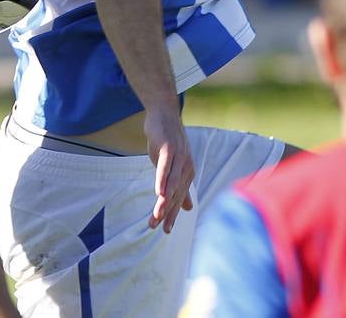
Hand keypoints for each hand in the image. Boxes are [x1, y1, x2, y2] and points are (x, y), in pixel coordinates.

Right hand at [144, 109, 194, 232]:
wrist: (163, 115)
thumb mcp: (173, 166)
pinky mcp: (170, 149)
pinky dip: (163, 180)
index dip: (172, 215)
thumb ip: (180, 186)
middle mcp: (186, 168)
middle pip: (176, 195)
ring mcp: (179, 158)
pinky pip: (166, 167)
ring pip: (171, 184)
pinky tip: (159, 192)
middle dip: (168, 213)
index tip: (165, 231)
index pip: (179, 199)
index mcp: (187, 174)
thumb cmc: (167, 142)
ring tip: (157, 215)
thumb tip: (188, 208)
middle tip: (159, 229)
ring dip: (164, 201)